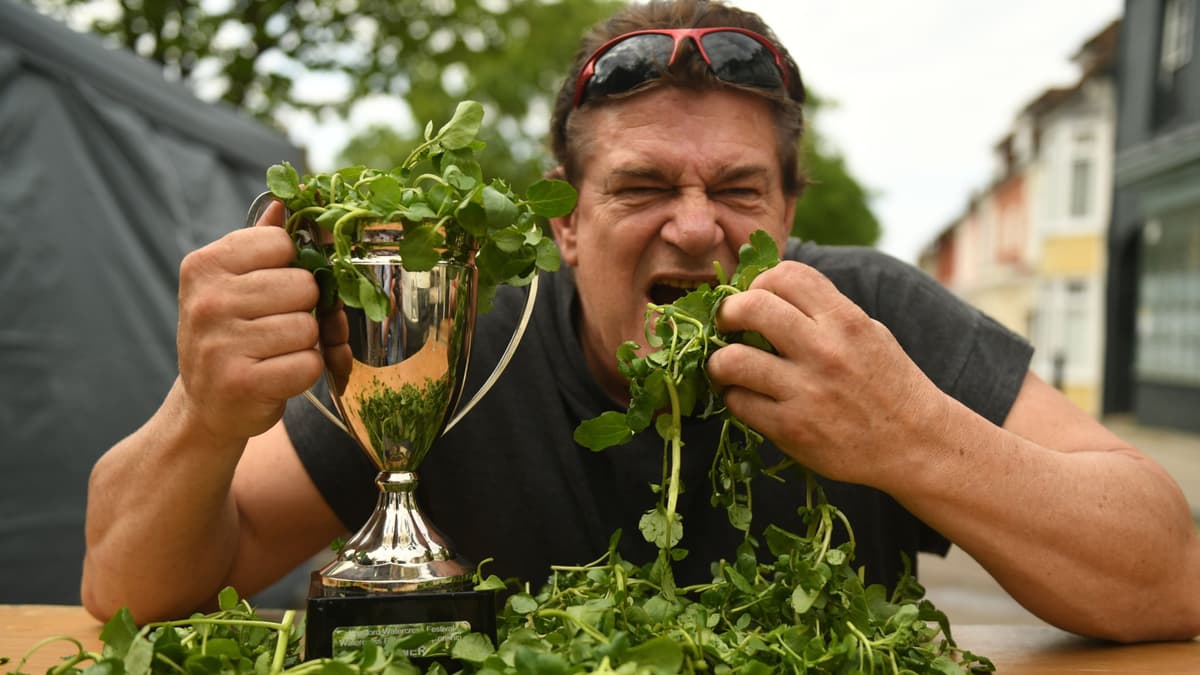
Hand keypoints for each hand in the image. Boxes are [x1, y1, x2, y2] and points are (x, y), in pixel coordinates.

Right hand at [175, 199, 322, 442]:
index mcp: (205, 265)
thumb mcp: (234, 283)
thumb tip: (291, 198)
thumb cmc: (231, 336)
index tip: (273, 287)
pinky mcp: (242, 384)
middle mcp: (207, 301)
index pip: (282, 242)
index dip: (291, 266)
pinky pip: (309, 364)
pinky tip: (278, 375)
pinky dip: (304, 372)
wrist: (206, 406)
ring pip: (309, 327)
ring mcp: (221, 344)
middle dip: (302, 308)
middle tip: (276, 326)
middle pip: (303, 285)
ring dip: (305, 343)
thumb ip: (262, 242)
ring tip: (275, 352)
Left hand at [706, 261, 946, 488]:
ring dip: (719, 362)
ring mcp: (806, 392)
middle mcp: (824, 351)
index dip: (760, 281)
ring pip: (732, 360)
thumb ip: (823, 311)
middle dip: (727, 313)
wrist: (915, 443)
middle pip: (751, 307)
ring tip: (726, 366)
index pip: (786, 275)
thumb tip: (767, 292)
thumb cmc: (887, 383)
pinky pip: (739, 403)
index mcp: (845, 320)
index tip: (754, 297)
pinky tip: (745, 398)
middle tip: (727, 325)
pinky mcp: (792, 429)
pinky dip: (734, 398)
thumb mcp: (867, 333)